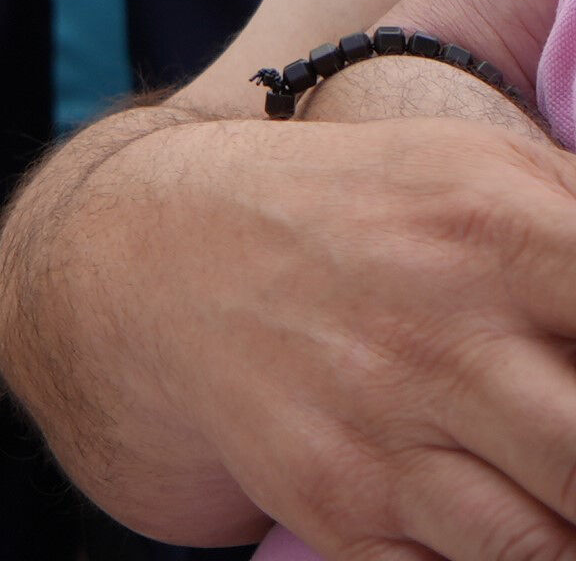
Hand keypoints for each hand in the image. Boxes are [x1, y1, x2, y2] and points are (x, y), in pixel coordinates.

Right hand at [23, 111, 575, 552]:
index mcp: (495, 224)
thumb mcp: (483, 165)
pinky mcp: (337, 501)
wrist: (155, 258)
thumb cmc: (367, 213)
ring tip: (566, 497)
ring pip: (552, 547)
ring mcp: (382, 425)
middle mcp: (439, 329)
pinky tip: (524, 532)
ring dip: (573, 530)